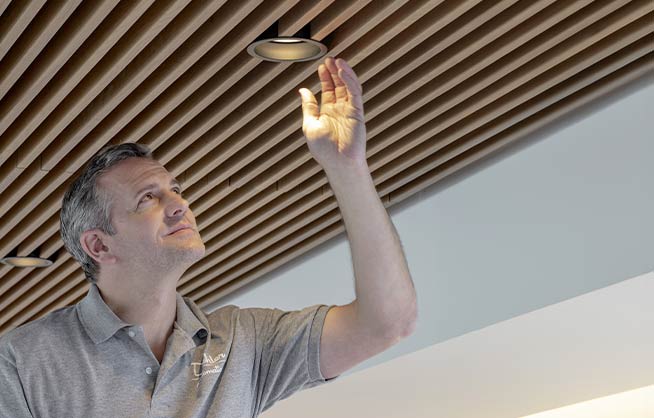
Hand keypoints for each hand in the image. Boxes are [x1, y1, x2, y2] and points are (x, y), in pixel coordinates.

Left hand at [299, 57, 366, 172]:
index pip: (328, 90)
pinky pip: (355, 93)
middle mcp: (340, 110)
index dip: (325, 77)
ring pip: (348, 86)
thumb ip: (308, 107)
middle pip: (338, 85)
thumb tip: (303, 91)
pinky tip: (343, 71)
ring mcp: (350, 110)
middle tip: (330, 59)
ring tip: (337, 61)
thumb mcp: (309, 125)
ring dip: (343, 73)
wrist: (338, 163)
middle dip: (334, 72)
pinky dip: (349, 81)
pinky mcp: (357, 112)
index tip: (322, 66)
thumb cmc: (324, 150)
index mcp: (328, 113)